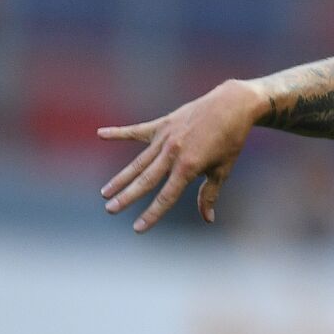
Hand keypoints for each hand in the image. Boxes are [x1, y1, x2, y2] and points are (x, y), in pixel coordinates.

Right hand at [98, 80, 263, 232]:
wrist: (233, 105)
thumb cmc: (231, 140)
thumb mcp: (223, 170)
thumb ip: (209, 194)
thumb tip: (207, 219)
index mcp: (189, 166)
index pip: (167, 196)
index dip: (152, 214)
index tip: (137, 228)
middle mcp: (173, 152)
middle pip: (146, 179)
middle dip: (127, 196)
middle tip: (110, 209)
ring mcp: (166, 136)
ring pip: (138, 161)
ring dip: (121, 177)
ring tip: (105, 192)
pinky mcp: (163, 123)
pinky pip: (137, 130)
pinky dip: (119, 133)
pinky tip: (101, 134)